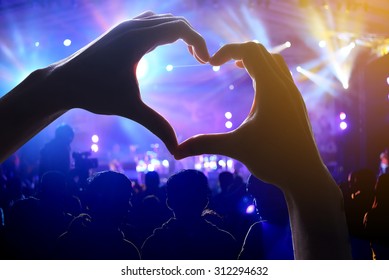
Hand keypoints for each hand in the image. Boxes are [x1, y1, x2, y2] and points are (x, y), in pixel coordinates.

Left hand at [46, 11, 209, 153]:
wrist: (62, 82)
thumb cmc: (93, 93)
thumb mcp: (129, 108)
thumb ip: (156, 125)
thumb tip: (177, 150)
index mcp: (138, 39)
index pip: (180, 28)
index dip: (199, 42)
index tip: (207, 62)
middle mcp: (132, 26)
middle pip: (175, 20)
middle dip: (193, 38)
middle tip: (201, 60)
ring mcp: (124, 26)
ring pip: (162, 18)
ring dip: (179, 32)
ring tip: (189, 52)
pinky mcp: (119, 31)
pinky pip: (150, 21)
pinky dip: (164, 30)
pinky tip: (164, 47)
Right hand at [175, 42, 323, 190]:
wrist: (305, 175)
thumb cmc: (273, 159)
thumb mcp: (236, 148)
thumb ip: (205, 144)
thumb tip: (175, 152)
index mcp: (271, 88)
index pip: (249, 50)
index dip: (226, 50)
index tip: (209, 64)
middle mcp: (284, 86)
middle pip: (261, 50)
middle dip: (237, 51)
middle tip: (219, 62)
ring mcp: (292, 94)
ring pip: (274, 61)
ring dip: (253, 59)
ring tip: (237, 68)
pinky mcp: (295, 104)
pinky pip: (280, 75)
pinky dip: (264, 71)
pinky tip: (255, 88)